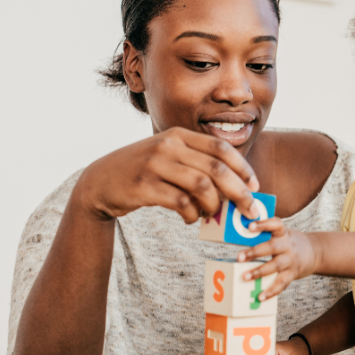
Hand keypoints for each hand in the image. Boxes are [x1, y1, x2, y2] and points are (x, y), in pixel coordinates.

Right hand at [73, 127, 258, 224]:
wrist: (99, 182)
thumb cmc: (142, 172)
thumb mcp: (168, 157)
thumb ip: (196, 166)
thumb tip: (234, 189)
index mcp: (178, 135)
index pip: (220, 147)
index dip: (243, 168)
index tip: (255, 187)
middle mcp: (168, 145)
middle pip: (217, 169)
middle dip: (240, 192)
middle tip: (250, 211)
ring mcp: (155, 164)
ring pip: (202, 186)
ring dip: (214, 206)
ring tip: (212, 215)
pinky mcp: (144, 186)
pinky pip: (181, 202)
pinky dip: (192, 214)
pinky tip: (191, 219)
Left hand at [236, 218, 317, 299]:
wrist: (316, 252)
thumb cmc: (290, 243)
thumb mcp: (282, 234)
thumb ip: (266, 235)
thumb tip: (240, 238)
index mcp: (283, 233)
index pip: (275, 225)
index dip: (263, 224)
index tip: (250, 226)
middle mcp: (288, 246)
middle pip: (273, 247)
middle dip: (255, 252)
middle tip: (239, 257)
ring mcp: (291, 260)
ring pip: (276, 266)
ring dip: (259, 272)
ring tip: (245, 277)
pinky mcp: (293, 274)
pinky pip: (282, 283)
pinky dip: (271, 291)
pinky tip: (260, 297)